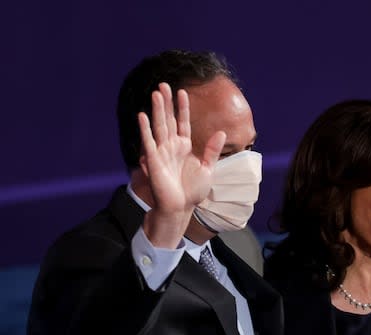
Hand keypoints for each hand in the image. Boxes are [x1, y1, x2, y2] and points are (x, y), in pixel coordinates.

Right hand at [138, 83, 225, 246]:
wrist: (181, 207)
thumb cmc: (192, 191)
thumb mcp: (208, 168)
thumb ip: (212, 150)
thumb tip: (222, 132)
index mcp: (184, 147)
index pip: (183, 122)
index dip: (182, 107)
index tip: (182, 91)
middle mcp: (172, 146)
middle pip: (168, 119)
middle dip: (166, 102)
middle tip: (163, 84)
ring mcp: (162, 152)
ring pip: (159, 126)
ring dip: (156, 110)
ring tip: (155, 93)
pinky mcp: (153, 161)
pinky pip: (149, 142)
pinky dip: (145, 129)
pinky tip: (142, 115)